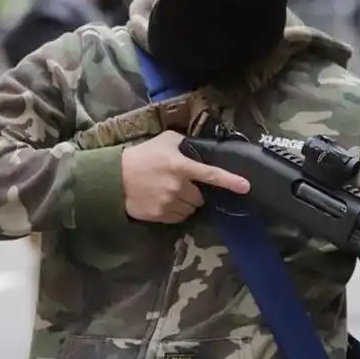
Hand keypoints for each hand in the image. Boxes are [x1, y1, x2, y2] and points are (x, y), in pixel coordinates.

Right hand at [121, 131, 249, 223]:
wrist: (114, 178)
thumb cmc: (141, 156)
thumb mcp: (164, 140)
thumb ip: (185, 143)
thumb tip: (200, 149)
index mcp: (181, 166)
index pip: (211, 174)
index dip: (230, 181)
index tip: (246, 186)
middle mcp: (177, 186)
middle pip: (200, 196)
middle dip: (195, 191)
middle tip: (181, 184)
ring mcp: (168, 202)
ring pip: (191, 209)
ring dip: (186, 202)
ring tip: (170, 192)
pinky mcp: (159, 215)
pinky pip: (178, 218)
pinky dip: (175, 211)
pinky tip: (163, 201)